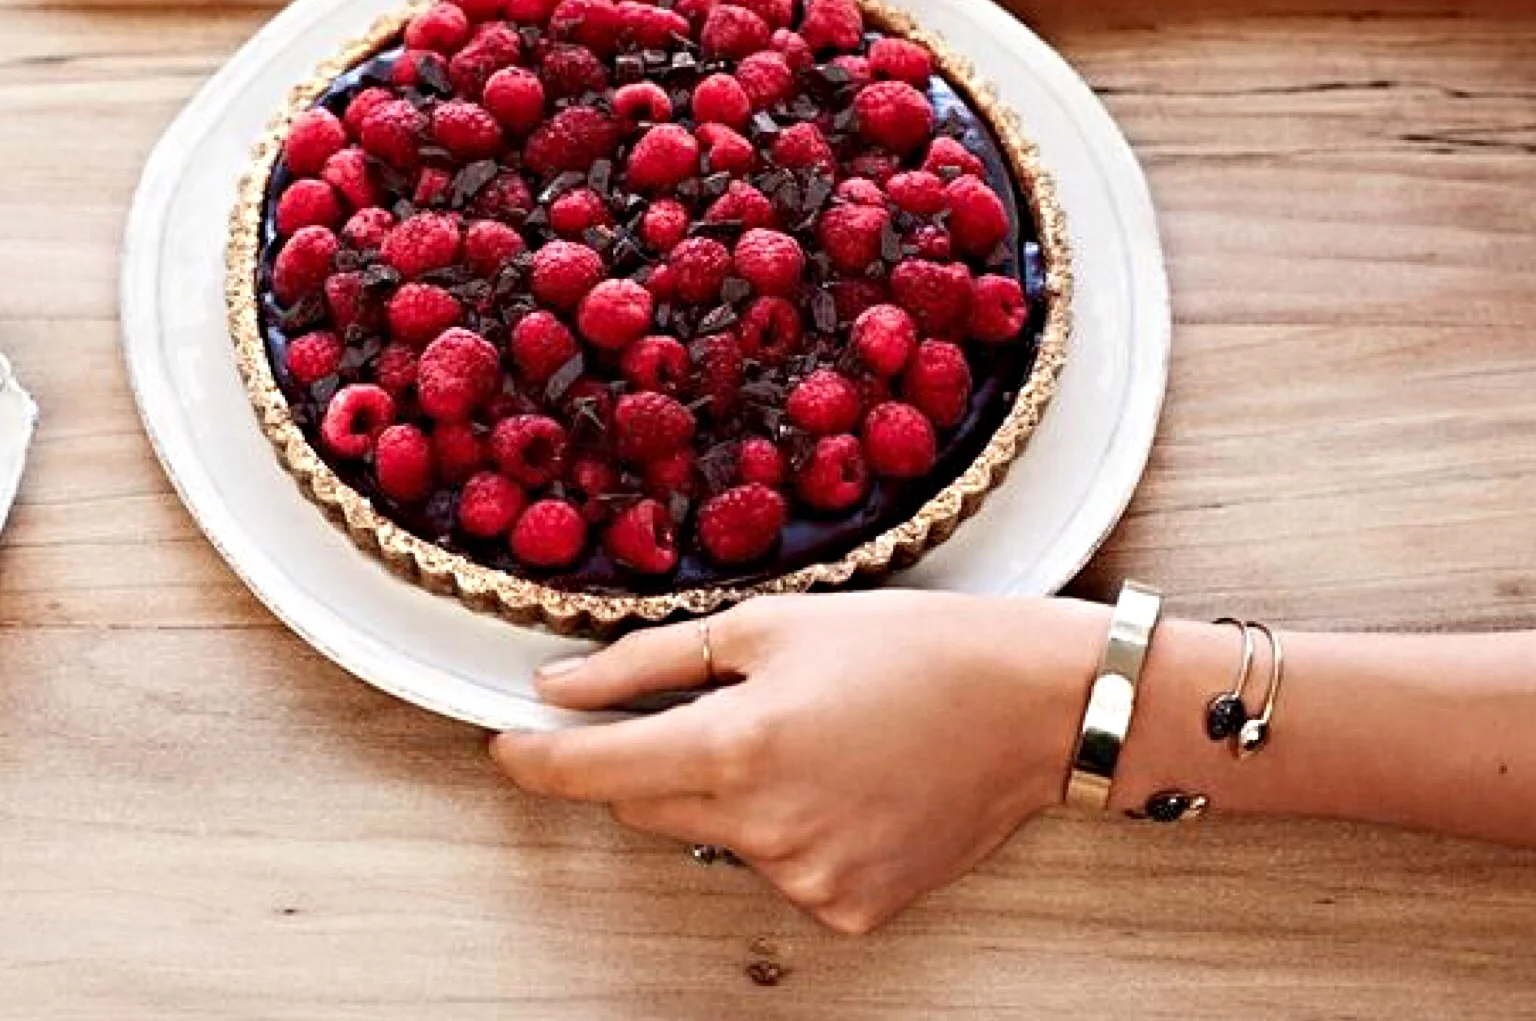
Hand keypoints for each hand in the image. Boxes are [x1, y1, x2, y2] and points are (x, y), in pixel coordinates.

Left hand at [491, 590, 1104, 932]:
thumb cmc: (908, 648)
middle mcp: (762, 829)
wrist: (1030, 704)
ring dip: (728, 794)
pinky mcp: (850, 908)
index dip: (534, 759)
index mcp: (733, 748)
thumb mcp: (767, 627)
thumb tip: (557, 688)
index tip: (505, 743)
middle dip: (647, 759)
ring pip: (714, 838)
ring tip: (808, 736)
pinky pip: (779, 871)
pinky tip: (842, 784)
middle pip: (645, 805)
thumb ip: (644, 663)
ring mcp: (807, 879)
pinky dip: (788, 831)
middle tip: (710, 705)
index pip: (589, 771)